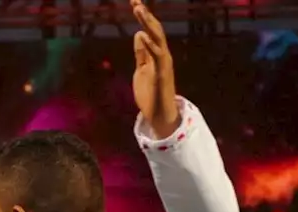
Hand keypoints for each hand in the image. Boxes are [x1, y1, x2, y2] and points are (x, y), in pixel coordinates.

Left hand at [131, 0, 179, 138]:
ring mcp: (163, 63)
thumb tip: (138, 34)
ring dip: (148, 24)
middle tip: (135, 1)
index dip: (143, 16)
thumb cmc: (151, 93)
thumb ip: (141, 53)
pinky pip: (157, 56)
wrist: (159, 115)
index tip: (134, 2)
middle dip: (145, 15)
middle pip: (154, 30)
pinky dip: (150, 45)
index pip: (150, 30)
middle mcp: (163, 54)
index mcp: (157, 53)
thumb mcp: (142, 69)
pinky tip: (142, 34)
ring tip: (139, 10)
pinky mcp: (162, 73)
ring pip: (157, 38)